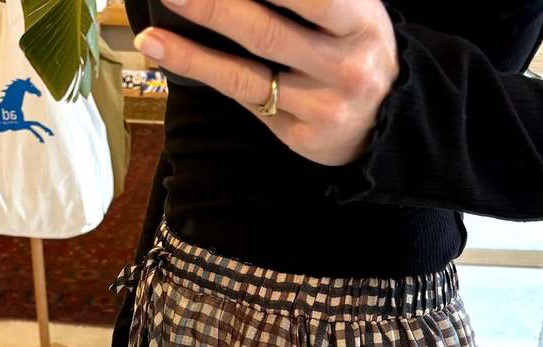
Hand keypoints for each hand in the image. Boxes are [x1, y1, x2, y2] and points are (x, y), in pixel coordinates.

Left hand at [134, 0, 399, 167]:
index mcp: (361, 22)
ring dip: (193, 54)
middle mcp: (345, 67)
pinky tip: (169, 54)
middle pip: (266, 32)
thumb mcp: (351, 6)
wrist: (392, 116)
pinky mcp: (301, 137)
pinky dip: (205, 74)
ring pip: (247, 77)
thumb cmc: (357, 44)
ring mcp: (322, 108)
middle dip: (214, 8)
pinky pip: (246, 101)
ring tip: (150, 35)